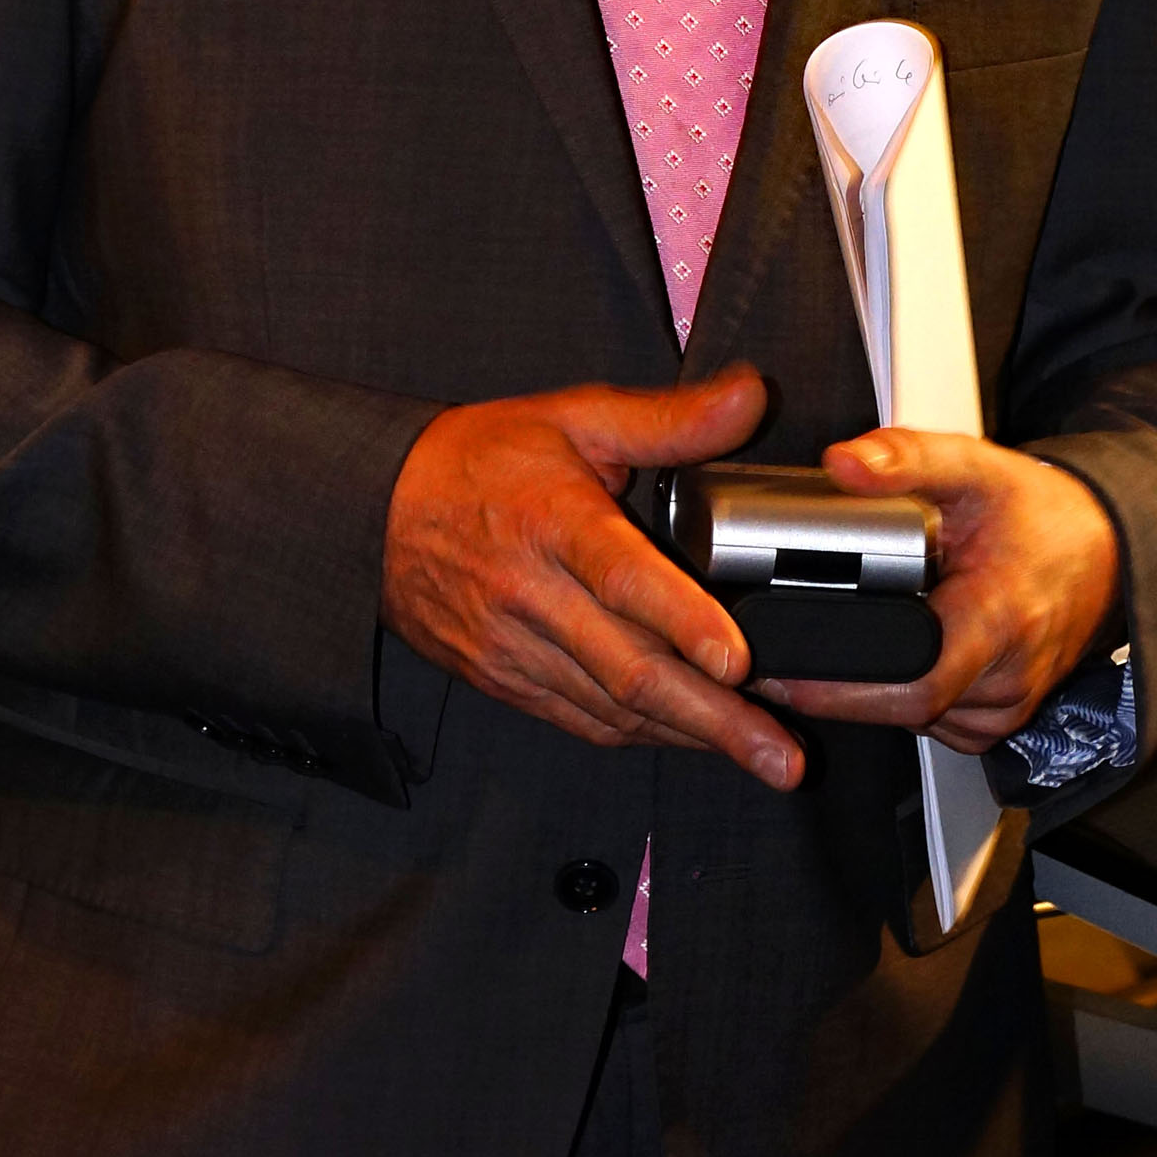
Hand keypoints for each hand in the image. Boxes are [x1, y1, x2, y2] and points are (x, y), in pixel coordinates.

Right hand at [380, 368, 803, 788]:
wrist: (377, 512)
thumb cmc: (481, 458)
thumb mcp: (573, 418)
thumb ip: (669, 418)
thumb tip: (753, 397)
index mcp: (552, 519)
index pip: (622, 577)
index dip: (683, 620)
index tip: (737, 660)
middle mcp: (531, 593)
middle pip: (628, 667)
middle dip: (712, 717)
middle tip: (779, 756)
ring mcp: (512, 646)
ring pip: (611, 707)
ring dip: (689, 736)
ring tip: (760, 759)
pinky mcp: (502, 680)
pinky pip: (582, 719)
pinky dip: (642, 734)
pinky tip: (691, 738)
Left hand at [763, 429, 1121, 751]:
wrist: (1108, 551)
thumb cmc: (1043, 515)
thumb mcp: (974, 467)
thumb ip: (906, 458)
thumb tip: (844, 462)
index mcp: (997, 620)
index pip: (913, 684)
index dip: (842, 688)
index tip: (783, 668)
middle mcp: (1007, 677)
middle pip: (904, 710)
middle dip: (838, 689)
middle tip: (776, 659)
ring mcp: (1007, 705)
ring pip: (917, 721)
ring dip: (869, 694)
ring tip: (827, 646)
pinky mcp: (1002, 716)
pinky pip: (937, 723)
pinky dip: (902, 698)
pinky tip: (885, 658)